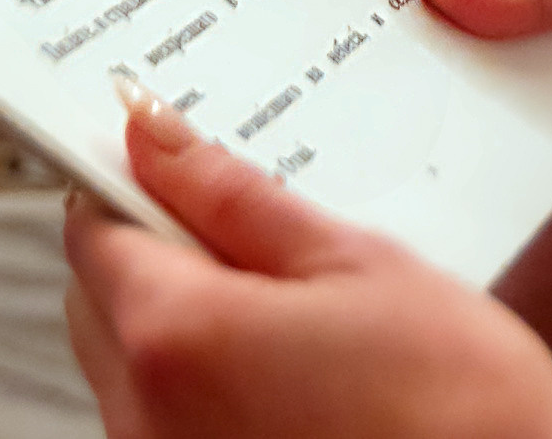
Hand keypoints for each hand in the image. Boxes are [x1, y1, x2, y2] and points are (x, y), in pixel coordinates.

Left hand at [62, 97, 551, 438]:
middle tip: (259, 227)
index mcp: (174, 335)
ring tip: (300, 307)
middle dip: (160, 248)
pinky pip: (171, 418)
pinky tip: (301, 371)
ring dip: (189, 319)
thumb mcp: (361, 265)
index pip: (92, 224)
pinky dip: (212, 382)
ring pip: (134, 363)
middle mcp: (144, 417)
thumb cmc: (458, 412)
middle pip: (102, 296)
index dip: (136, 178)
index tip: (181, 156)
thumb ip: (240, 197)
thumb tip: (159, 140)